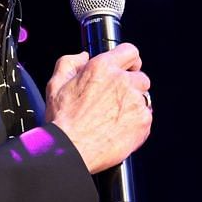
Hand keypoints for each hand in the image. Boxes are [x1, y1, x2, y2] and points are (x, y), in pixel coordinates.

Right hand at [43, 43, 152, 173]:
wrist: (71, 150)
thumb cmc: (62, 121)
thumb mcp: (56, 84)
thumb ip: (70, 63)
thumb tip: (83, 56)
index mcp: (102, 67)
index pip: (130, 52)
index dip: (129, 61)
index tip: (128, 69)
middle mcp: (122, 81)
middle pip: (141, 77)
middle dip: (131, 86)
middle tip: (115, 101)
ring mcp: (135, 102)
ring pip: (144, 98)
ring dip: (134, 105)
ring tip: (114, 118)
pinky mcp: (143, 122)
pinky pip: (146, 118)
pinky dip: (136, 123)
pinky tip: (118, 129)